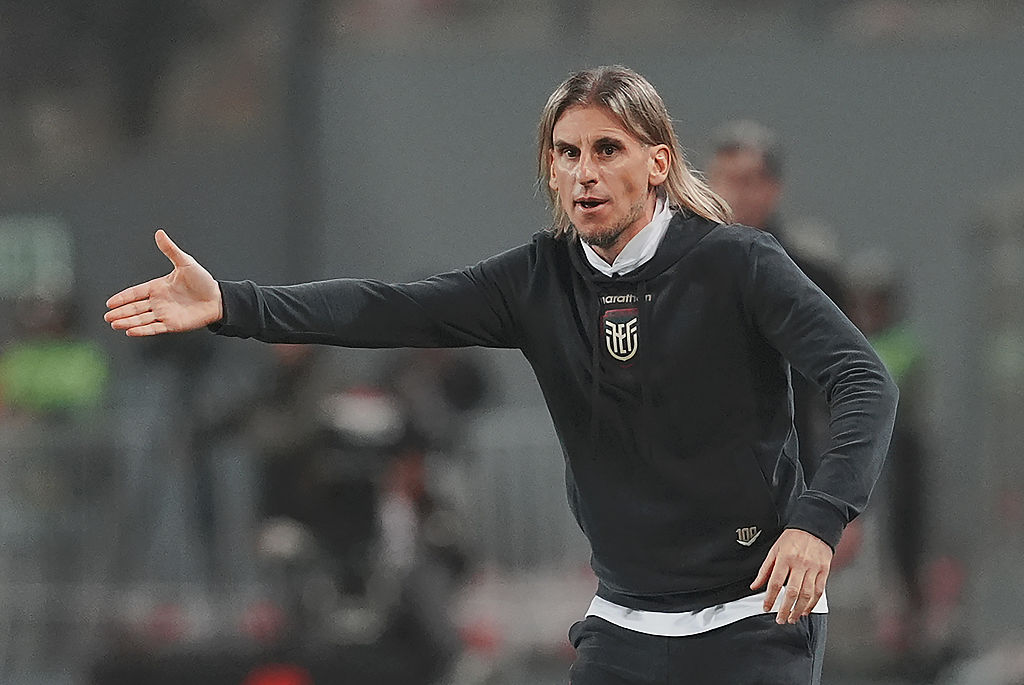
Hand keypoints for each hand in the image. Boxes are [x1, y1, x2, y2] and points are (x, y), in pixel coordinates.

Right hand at [105, 230, 222, 335]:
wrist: (218, 298)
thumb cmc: (203, 281)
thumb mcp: (185, 263)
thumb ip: (170, 250)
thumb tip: (159, 233)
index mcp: (159, 287)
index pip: (136, 293)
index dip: (123, 297)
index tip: (110, 303)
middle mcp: (159, 301)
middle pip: (135, 308)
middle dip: (121, 312)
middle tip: (107, 317)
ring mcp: (165, 314)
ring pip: (142, 319)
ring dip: (128, 322)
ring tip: (114, 324)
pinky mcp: (173, 324)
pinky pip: (155, 328)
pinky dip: (143, 330)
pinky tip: (131, 331)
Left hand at [750, 528, 832, 623]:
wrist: (814, 527)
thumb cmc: (793, 538)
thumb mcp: (774, 550)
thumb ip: (765, 569)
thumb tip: (755, 585)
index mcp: (785, 558)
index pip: (775, 582)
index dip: (770, 597)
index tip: (766, 607)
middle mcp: (800, 564)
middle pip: (792, 592)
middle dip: (785, 609)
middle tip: (780, 619)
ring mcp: (813, 568)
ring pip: (807, 594)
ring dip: (799, 610)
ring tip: (792, 618)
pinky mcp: (824, 571)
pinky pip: (819, 591)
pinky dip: (812, 604)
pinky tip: (806, 610)